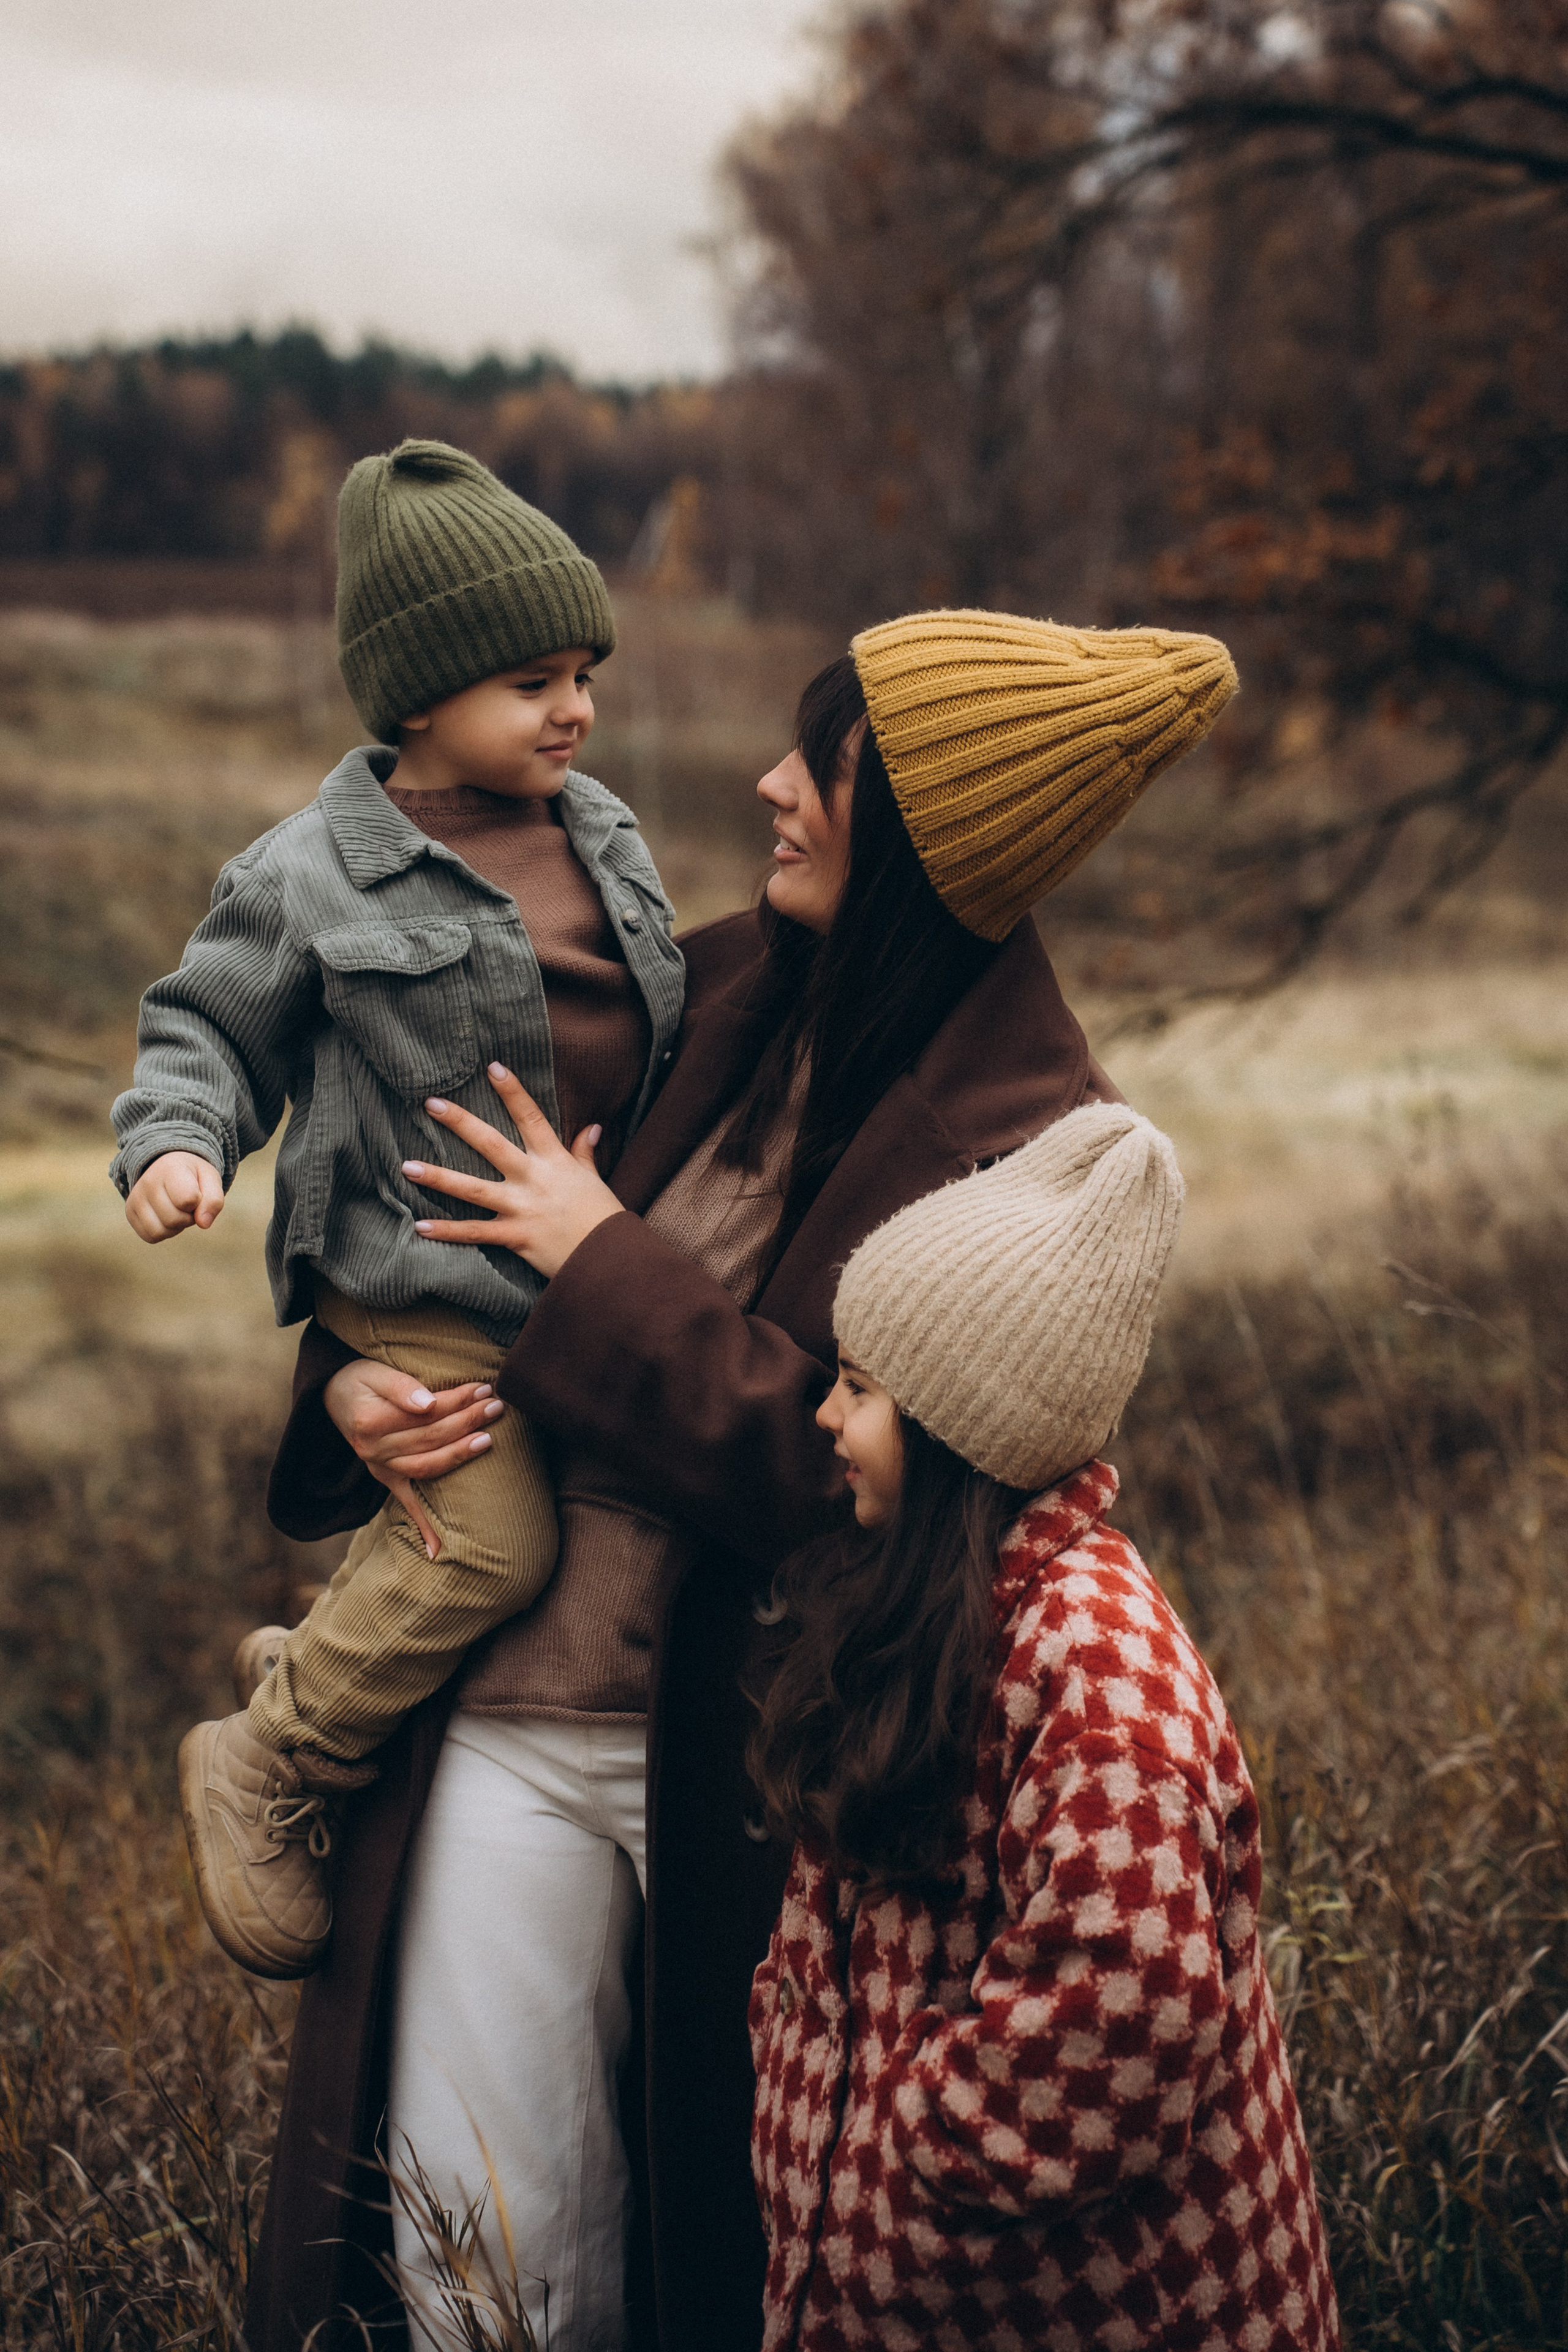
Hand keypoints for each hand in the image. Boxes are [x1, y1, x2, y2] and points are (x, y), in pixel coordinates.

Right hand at [125, 1151, 224, 1241]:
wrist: (168, 1168)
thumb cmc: (192, 1176)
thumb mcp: (210, 1179)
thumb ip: (214, 1200)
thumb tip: (203, 1224)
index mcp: (170, 1168)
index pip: (188, 1199)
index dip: (199, 1202)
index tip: (197, 1192)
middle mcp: (147, 1182)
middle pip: (175, 1219)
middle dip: (189, 1217)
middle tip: (188, 1204)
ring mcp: (135, 1198)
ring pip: (160, 1232)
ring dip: (176, 1227)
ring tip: (177, 1210)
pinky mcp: (130, 1212)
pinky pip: (151, 1236)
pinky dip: (164, 1232)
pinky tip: (166, 1216)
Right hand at [323, 1358, 505, 1559]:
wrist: (334, 1396)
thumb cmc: (360, 1380)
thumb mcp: (375, 1372)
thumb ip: (401, 1387)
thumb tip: (428, 1404)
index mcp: (372, 1423)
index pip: (426, 1414)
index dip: (457, 1401)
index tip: (484, 1389)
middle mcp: (373, 1451)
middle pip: (430, 1438)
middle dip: (467, 1422)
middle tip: (496, 1406)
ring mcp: (380, 1469)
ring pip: (427, 1466)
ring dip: (460, 1454)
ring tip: (488, 1438)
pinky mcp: (386, 1479)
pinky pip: (407, 1504)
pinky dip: (423, 1527)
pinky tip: (439, 1551)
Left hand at [402, 1063, 623, 1279]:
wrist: (611, 1257)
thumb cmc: (603, 1218)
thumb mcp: (595, 1180)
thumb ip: (584, 1154)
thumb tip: (591, 1127)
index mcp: (554, 1161)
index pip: (531, 1117)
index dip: (512, 1092)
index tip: (492, 1067)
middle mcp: (533, 1179)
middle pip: (491, 1144)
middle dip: (460, 1122)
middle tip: (431, 1103)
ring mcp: (521, 1208)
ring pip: (473, 1189)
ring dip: (438, 1177)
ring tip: (407, 1166)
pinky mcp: (515, 1237)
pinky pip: (475, 1233)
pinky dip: (447, 1231)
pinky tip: (420, 1226)